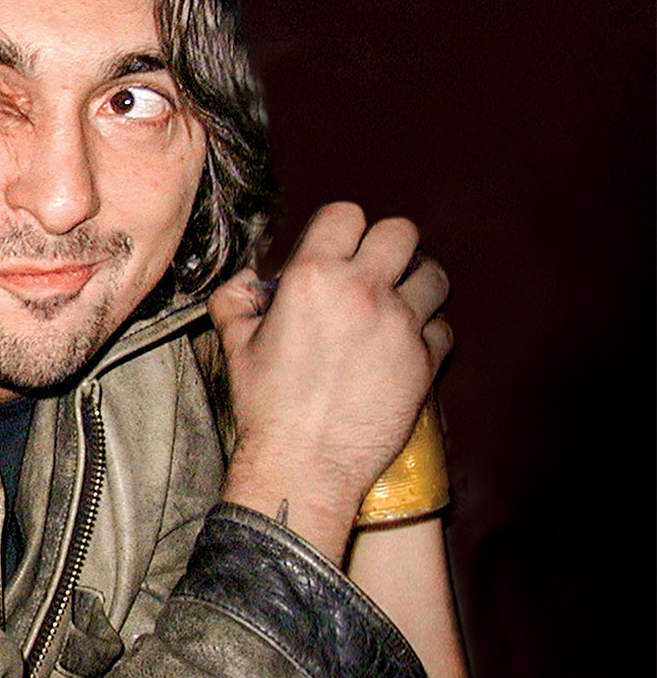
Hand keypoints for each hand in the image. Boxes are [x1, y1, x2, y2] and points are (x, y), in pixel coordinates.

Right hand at [209, 202, 452, 562]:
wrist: (304, 462)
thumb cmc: (267, 404)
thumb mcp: (234, 343)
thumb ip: (236, 299)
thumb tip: (250, 280)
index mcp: (312, 277)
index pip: (346, 214)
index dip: (341, 228)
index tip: (337, 248)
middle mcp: (362, 291)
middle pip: (401, 232)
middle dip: (388, 246)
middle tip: (375, 269)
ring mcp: (400, 325)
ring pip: (434, 276)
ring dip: (418, 282)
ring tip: (400, 301)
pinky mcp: (426, 360)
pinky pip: (444, 327)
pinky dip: (428, 331)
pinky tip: (405, 344)